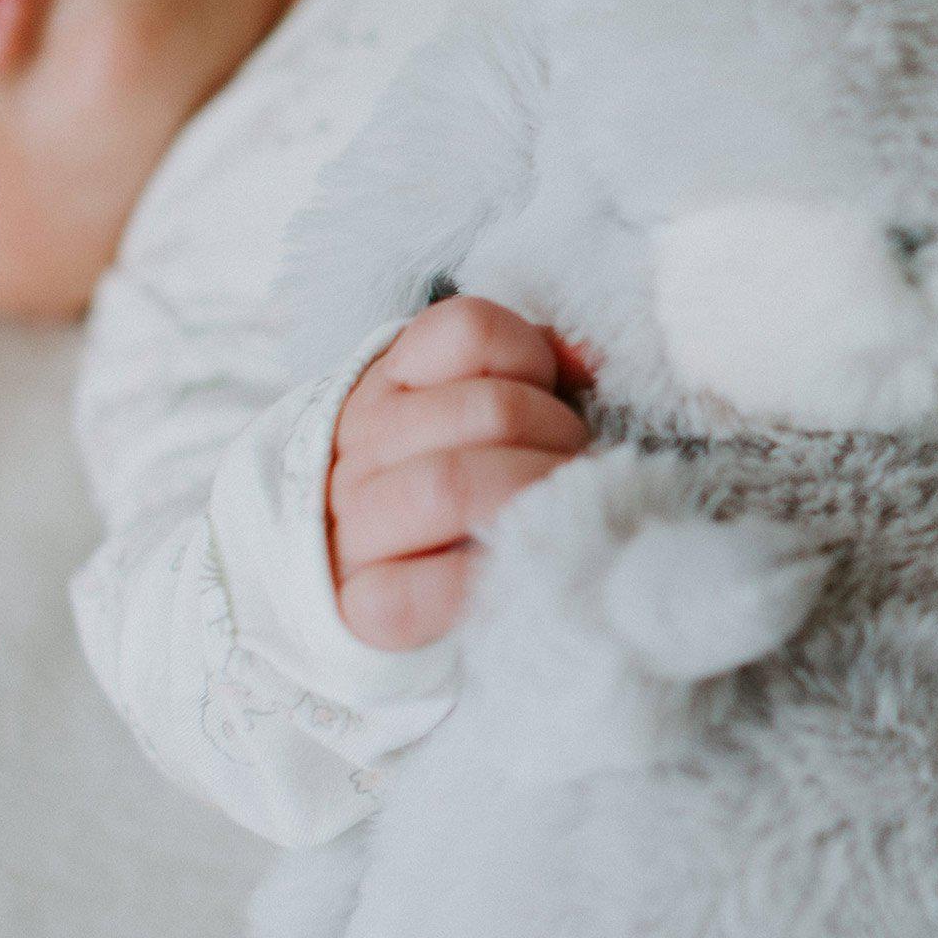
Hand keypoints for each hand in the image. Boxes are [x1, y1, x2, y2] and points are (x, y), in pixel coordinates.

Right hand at [329, 296, 591, 649]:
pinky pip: (419, 588)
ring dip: (531, 502)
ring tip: (561, 518)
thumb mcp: (483, 420)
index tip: (557, 394)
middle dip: (557, 439)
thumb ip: (531, 373)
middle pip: (484, 410)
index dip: (531, 356)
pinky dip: (483, 577)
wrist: (368, 598)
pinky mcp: (359, 607)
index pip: (466, 330)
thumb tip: (587, 359)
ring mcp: (351, 527)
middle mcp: (358, 449)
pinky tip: (514, 572)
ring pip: (450, 484)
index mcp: (390, 389)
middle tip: (582, 471)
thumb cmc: (457, 501)